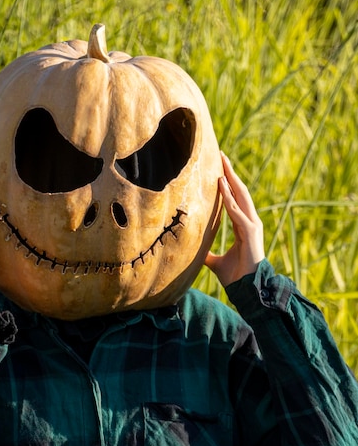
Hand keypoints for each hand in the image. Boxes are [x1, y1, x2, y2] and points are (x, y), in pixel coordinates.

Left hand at [205, 153, 264, 286]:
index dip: (228, 182)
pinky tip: (221, 186)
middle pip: (240, 191)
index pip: (235, 198)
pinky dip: (229, 199)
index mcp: (244, 225)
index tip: (219, 167)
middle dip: (230, 172)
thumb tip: (194, 252)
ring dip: (231, 179)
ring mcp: (252, 226)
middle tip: (221, 154)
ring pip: (241, 196)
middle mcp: (250, 221)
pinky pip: (237, 212)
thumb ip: (206, 254)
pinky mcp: (251, 232)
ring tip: (222, 162)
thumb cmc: (236, 277)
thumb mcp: (216, 262)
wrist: (248, 290)